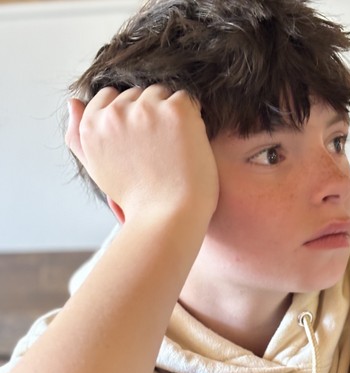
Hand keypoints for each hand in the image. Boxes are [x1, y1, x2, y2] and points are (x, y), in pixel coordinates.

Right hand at [66, 85, 218, 222]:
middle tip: (161, 150)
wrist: (167, 217)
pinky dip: (193, 118)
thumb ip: (79, 135)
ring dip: (172, 113)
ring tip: (176, 148)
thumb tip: (73, 102)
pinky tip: (190, 144)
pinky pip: (187, 99)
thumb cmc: (136, 198)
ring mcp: (145, 110)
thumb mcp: (97, 168)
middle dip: (151, 113)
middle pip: (138, 94)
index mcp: (91, 125)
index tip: (143, 141)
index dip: (131, 116)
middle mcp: (114, 113)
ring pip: (162, 93)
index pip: (110, 97)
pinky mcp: (175, 111)